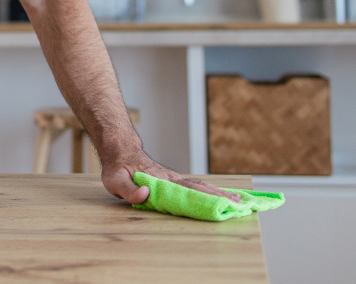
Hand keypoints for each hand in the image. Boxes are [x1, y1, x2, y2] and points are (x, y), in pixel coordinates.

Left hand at [101, 148, 241, 204]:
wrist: (120, 150)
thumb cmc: (118, 167)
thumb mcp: (116, 180)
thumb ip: (129, 190)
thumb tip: (145, 195)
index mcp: (162, 181)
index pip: (187, 191)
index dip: (205, 199)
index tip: (222, 205)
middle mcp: (172, 178)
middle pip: (200, 188)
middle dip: (220, 197)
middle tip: (239, 204)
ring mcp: (174, 178)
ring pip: (200, 186)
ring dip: (219, 193)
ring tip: (238, 200)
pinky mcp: (173, 180)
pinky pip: (194, 186)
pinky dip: (209, 191)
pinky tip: (219, 195)